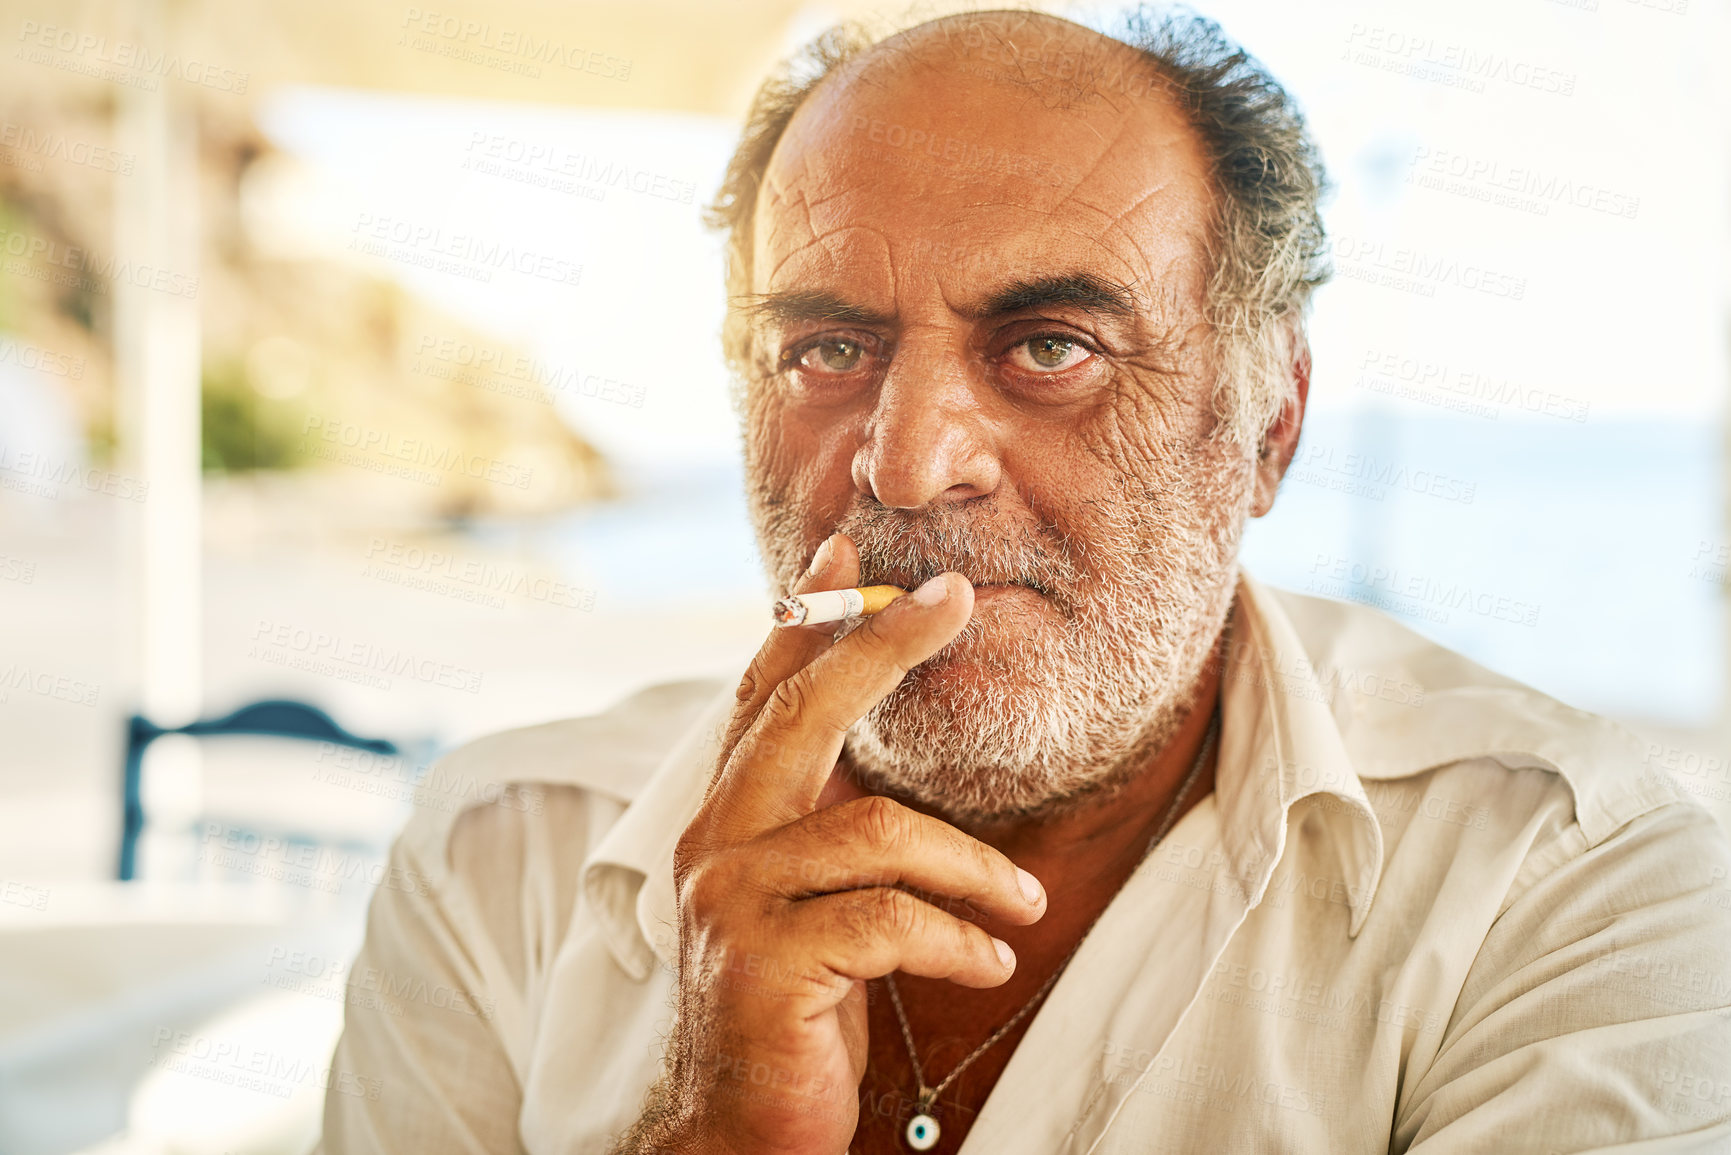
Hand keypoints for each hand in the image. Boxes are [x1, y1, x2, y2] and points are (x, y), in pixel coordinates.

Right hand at [643, 534, 1047, 1154]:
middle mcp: (715, 841)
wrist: (737, 1128)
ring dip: (974, 865)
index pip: (763, 694)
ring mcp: (731, 900)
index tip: (848, 548)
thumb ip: (832, 824)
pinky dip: (959, 939)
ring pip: (877, 831)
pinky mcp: (764, 963)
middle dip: (880, 645)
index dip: (806, 617)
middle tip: (955, 598)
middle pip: (802, 713)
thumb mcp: (814, 900)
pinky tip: (989, 962)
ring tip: (1025, 904)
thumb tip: (889, 751)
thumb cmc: (796, 1006)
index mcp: (729, 817)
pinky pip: (890, 920)